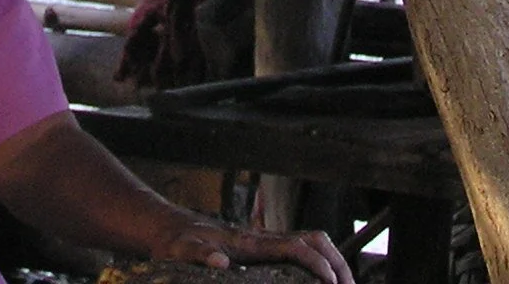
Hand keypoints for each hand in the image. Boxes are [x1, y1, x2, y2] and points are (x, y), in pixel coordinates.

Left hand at [151, 216, 353, 283]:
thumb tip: (222, 264)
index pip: (297, 247)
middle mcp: (264, 239)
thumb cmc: (178, 242)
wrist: (171, 230)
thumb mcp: (184, 251)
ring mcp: (265, 243)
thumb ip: (201, 255)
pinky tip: (320, 281)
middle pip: (315, 241)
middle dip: (337, 262)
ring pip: (311, 244)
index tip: (331, 283)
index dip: (318, 264)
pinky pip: (300, 251)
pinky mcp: (263, 250)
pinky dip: (318, 263)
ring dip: (332, 261)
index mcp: (252, 242)